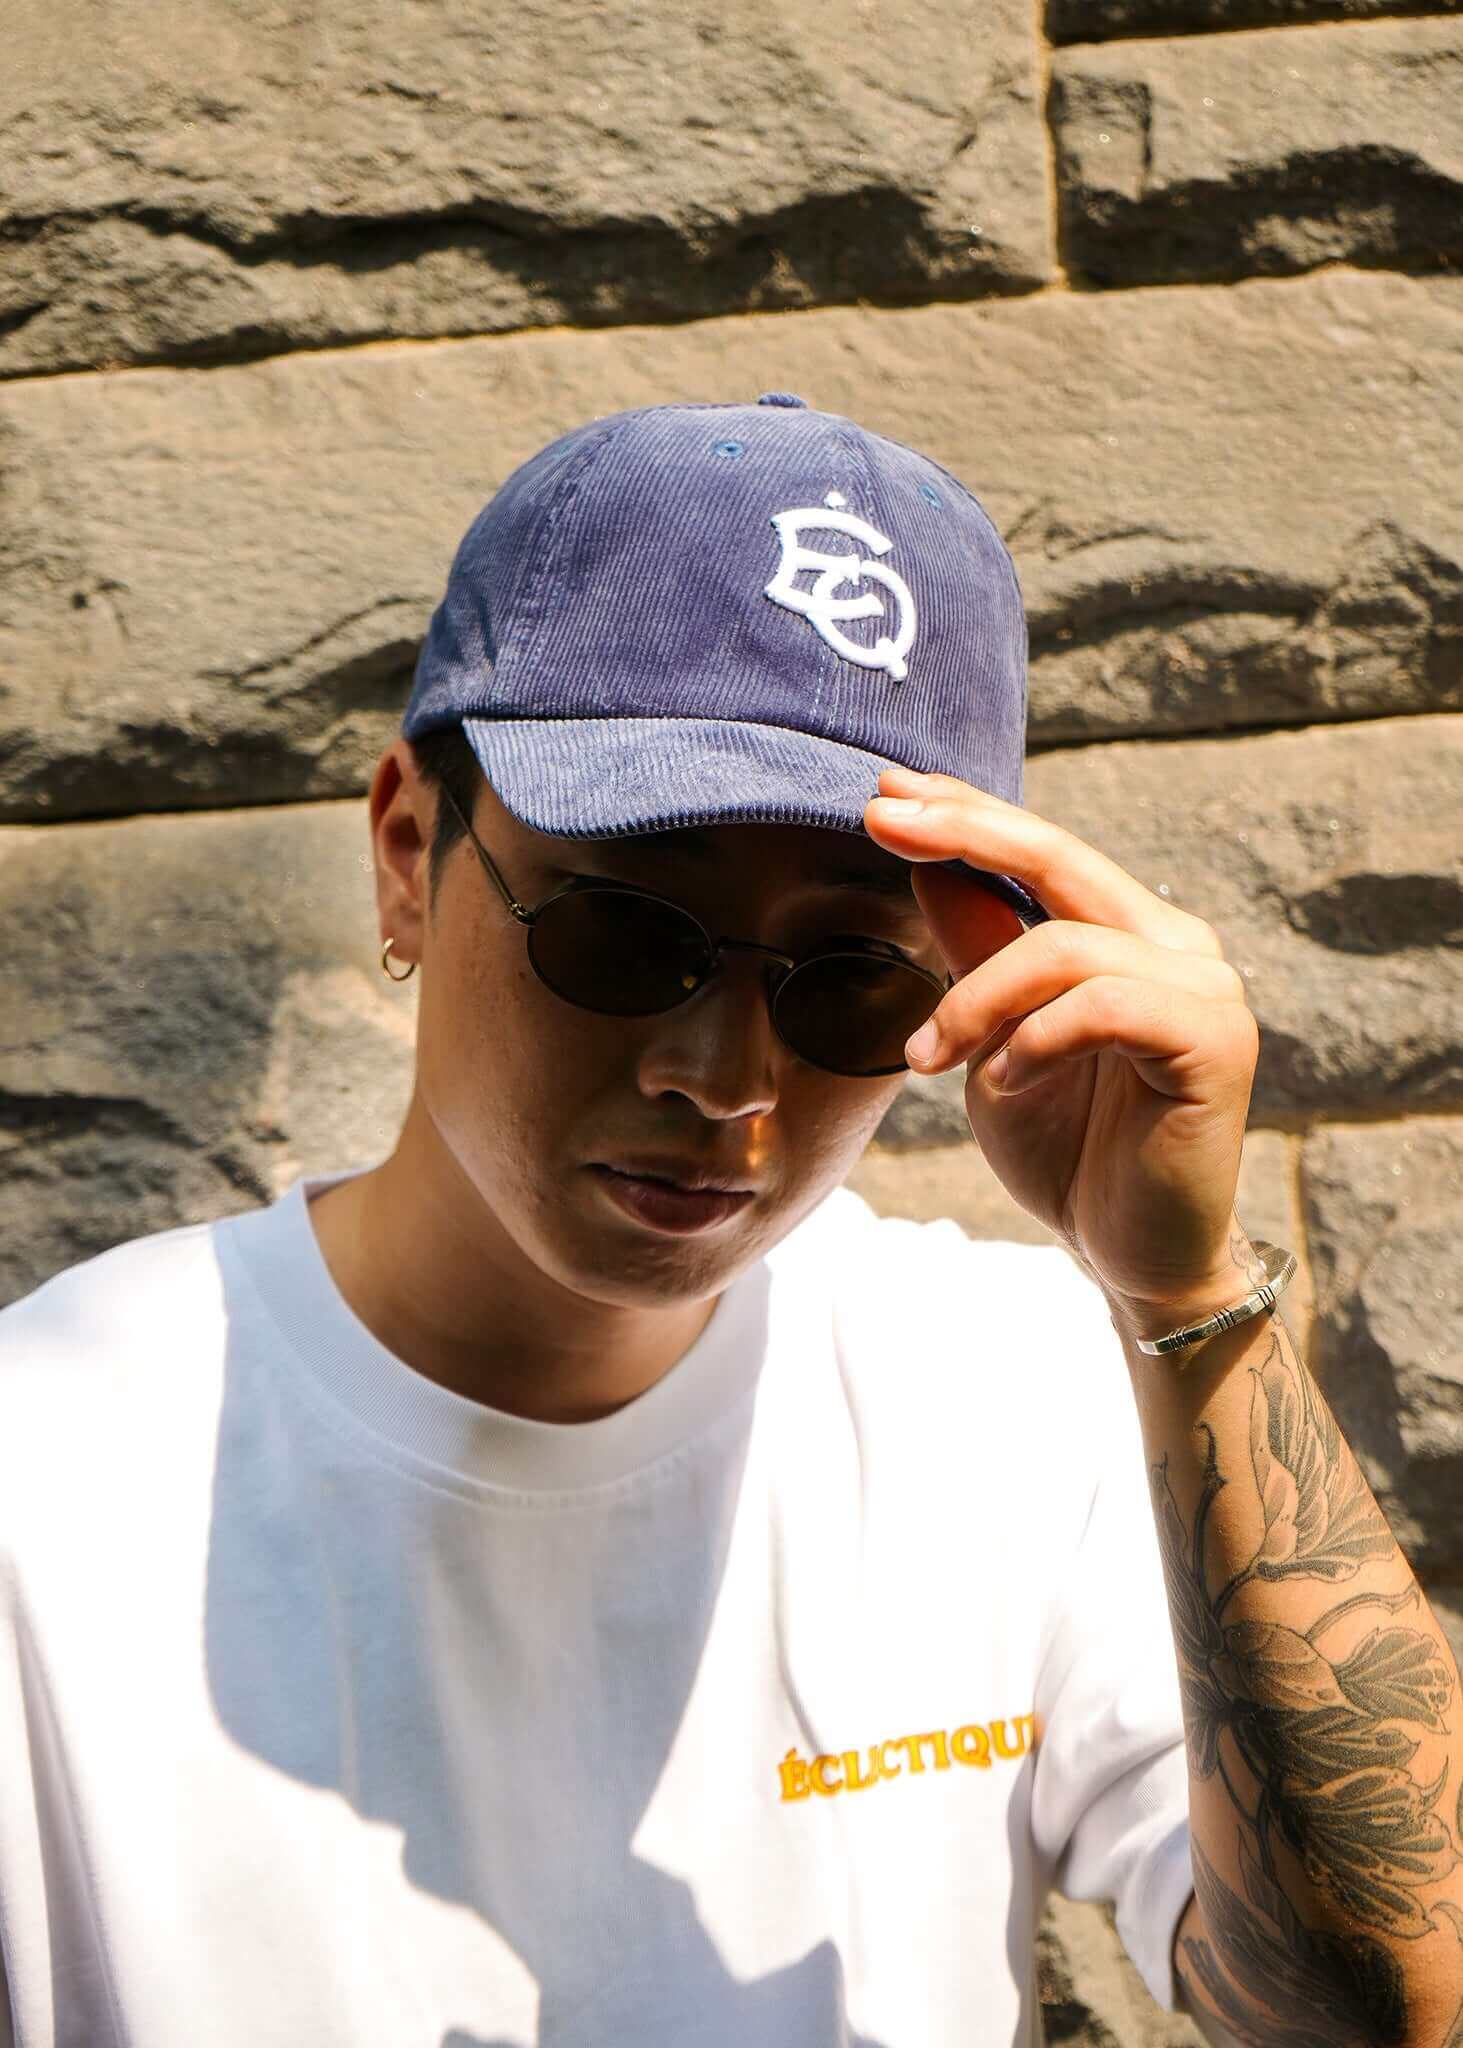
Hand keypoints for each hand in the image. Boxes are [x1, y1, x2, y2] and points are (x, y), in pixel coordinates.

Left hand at [863, 765, 1261, 1339]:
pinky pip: (1104, 1005)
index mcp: (1130, 933)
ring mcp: (1205, 989)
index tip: (884, 794)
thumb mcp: (993, 1039)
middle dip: (964, 832)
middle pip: (1061, 857)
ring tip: (929, 1058)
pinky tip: (1003, 1080)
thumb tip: (926, 864)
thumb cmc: (1068, 1148)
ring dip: (976, 998)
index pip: (1045, 848)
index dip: (968, 813)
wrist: (1131, 1255)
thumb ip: (976, 953)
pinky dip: (1035, 1039)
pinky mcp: (1216, 1042)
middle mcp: (1178, 944)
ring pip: (1066, 945)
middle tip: (881, 819)